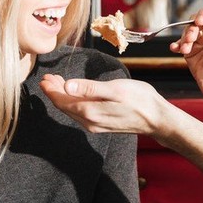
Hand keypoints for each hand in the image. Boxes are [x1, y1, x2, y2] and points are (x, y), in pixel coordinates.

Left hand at [40, 75, 167, 136]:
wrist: (157, 119)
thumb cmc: (139, 100)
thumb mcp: (115, 89)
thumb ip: (90, 88)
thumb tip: (66, 86)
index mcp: (90, 111)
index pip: (62, 101)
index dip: (51, 89)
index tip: (45, 78)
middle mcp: (89, 121)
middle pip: (64, 106)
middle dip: (54, 91)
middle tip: (48, 77)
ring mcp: (95, 125)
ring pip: (71, 110)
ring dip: (63, 96)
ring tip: (58, 83)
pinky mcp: (102, 124)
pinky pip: (80, 113)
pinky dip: (73, 102)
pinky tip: (75, 94)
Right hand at [170, 6, 202, 104]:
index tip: (201, 20)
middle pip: (199, 19)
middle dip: (193, 27)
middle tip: (192, 36)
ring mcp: (201, 41)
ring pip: (189, 30)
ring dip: (185, 37)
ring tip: (186, 47)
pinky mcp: (192, 52)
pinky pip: (181, 44)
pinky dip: (177, 45)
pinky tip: (176, 48)